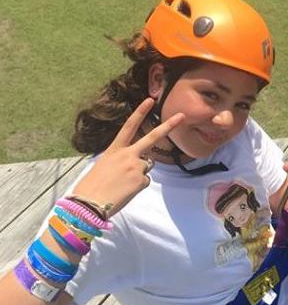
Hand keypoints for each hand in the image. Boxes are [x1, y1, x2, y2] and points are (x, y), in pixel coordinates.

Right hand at [72, 98, 184, 216]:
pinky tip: (124, 191)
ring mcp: (136, 166)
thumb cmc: (92, 187)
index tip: (150, 100)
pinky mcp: (141, 180)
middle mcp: (127, 155)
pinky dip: (137, 187)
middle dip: (168, 126)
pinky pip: (144, 181)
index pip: (129, 126)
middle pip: (152, 138)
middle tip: (182, 116)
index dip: (140, 112)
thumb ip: (122, 159)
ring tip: (121, 183)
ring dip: (138, 173)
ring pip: (147, 166)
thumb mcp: (104, 165)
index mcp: (114, 149)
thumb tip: (140, 162)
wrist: (88, 204)